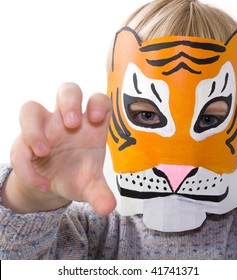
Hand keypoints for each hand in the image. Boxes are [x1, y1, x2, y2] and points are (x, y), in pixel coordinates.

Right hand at [3, 83, 115, 214]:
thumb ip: (100, 194)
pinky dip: (26, 166)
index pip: (98, 100)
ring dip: (35, 127)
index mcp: (90, 127)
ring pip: (31, 108)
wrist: (53, 185)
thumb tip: (108, 208)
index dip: (98, 102)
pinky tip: (42, 183)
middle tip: (71, 124)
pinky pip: (18, 146)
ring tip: (44, 150)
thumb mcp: (89, 186)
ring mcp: (44, 129)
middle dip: (69, 102)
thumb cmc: (76, 176)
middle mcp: (66, 122)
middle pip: (67, 91)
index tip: (97, 118)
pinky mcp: (24, 143)